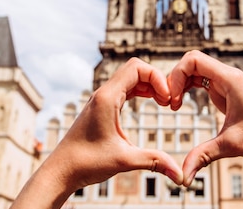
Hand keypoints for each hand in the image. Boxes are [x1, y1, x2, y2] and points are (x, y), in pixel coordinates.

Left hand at [12, 57, 182, 208]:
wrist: (61, 171)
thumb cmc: (86, 164)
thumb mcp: (124, 161)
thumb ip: (154, 162)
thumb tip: (181, 176)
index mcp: (107, 98)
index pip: (136, 67)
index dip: (157, 78)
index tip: (167, 100)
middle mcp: (103, 93)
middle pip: (135, 68)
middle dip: (156, 80)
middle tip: (169, 101)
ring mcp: (101, 99)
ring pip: (130, 77)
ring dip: (149, 85)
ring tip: (164, 102)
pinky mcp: (101, 107)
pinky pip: (125, 88)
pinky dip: (141, 91)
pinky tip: (151, 102)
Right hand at [168, 50, 242, 185]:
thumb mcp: (231, 145)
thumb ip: (204, 156)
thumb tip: (183, 178)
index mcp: (230, 79)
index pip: (194, 60)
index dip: (177, 75)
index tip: (173, 99)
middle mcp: (228, 76)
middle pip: (191, 62)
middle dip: (175, 79)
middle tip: (170, 103)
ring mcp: (227, 82)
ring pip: (195, 70)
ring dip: (180, 83)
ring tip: (174, 105)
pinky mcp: (226, 91)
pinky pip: (201, 80)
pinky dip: (188, 88)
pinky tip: (181, 104)